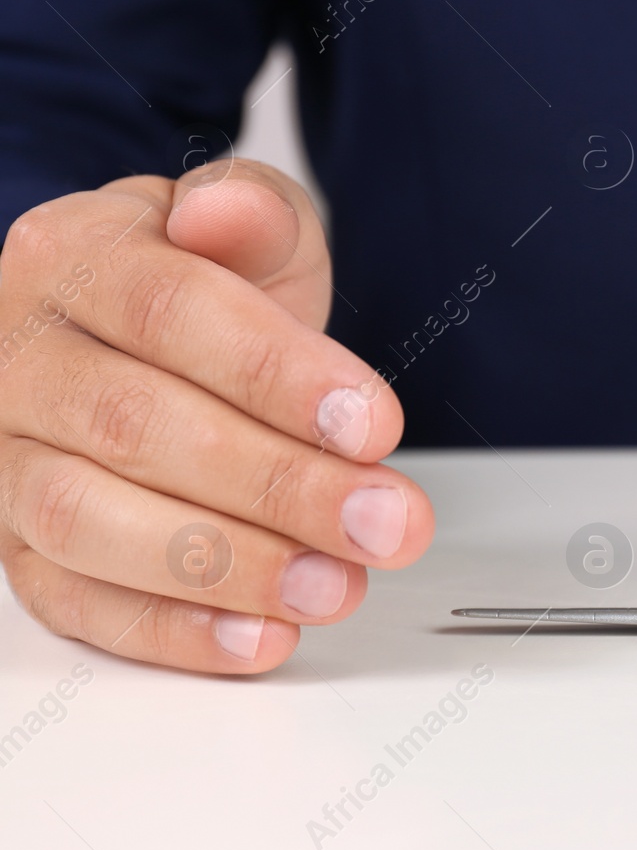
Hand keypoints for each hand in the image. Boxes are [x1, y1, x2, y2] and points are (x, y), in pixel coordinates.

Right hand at [0, 159, 432, 671]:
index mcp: (74, 258)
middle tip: (386, 521)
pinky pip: (75, 601)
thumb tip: (224, 213)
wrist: (148, 330)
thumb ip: (254, 214)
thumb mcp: (255, 226)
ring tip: (337, 585)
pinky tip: (263, 636)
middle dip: (278, 485)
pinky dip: (172, 631)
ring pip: (88, 522)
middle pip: (137, 427)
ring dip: (227, 567)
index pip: (167, 312)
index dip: (276, 374)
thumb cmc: (208, 280)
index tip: (375, 425)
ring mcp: (4, 459)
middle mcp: (18, 359)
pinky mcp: (19, 547)